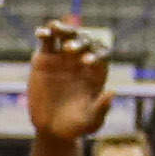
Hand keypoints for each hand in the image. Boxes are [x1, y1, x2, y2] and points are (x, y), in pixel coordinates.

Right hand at [26, 20, 111, 140]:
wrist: (51, 129)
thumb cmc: (76, 126)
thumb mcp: (90, 122)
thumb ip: (101, 109)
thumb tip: (112, 93)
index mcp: (97, 72)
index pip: (101, 56)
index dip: (96, 55)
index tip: (86, 63)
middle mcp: (81, 61)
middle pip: (84, 42)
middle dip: (79, 42)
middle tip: (69, 49)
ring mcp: (63, 58)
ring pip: (65, 36)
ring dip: (62, 29)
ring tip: (55, 27)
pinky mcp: (44, 59)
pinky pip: (46, 42)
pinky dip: (45, 34)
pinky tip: (42, 33)